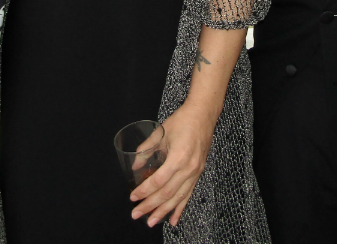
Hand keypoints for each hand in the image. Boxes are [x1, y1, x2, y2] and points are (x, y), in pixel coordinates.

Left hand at [129, 101, 215, 227]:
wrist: (203, 114)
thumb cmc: (182, 121)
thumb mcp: (160, 133)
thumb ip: (146, 150)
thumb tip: (135, 166)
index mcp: (178, 158)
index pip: (158, 181)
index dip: (144, 191)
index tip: (133, 197)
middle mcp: (188, 168)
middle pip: (167, 193)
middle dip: (150, 206)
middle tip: (136, 214)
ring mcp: (196, 172)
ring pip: (178, 197)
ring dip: (163, 211)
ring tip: (151, 221)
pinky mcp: (199, 173)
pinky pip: (189, 194)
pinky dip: (180, 208)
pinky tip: (173, 219)